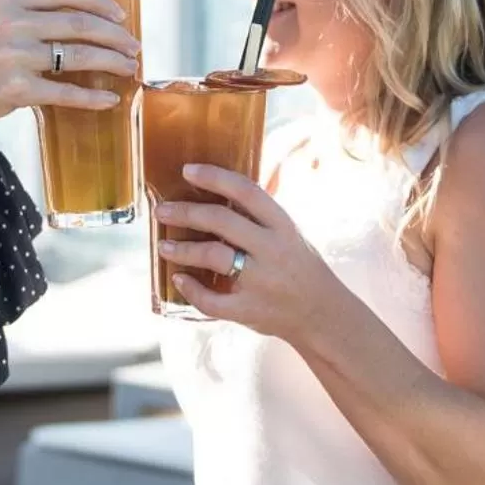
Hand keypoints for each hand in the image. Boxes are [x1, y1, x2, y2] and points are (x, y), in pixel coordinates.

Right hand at [0, 0, 139, 130]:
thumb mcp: (0, 19)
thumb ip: (36, 12)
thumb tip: (92, 14)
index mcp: (12, 1)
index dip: (100, 2)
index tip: (121, 16)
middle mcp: (13, 24)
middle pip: (80, 25)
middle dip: (115, 36)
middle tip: (134, 47)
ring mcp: (14, 56)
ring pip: (78, 57)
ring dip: (111, 63)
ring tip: (128, 69)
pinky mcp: (16, 89)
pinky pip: (65, 93)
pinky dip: (92, 97)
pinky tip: (109, 100)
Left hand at [154, 163, 347, 343]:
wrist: (323, 314)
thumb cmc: (300, 267)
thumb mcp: (289, 234)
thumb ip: (259, 216)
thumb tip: (217, 189)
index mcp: (283, 226)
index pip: (246, 191)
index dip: (214, 177)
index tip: (187, 170)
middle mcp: (273, 250)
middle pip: (221, 221)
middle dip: (185, 213)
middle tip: (162, 211)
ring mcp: (261, 282)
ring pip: (213, 256)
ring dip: (182, 249)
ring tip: (163, 245)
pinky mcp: (249, 310)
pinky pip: (211, 300)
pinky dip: (191, 289)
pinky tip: (178, 279)